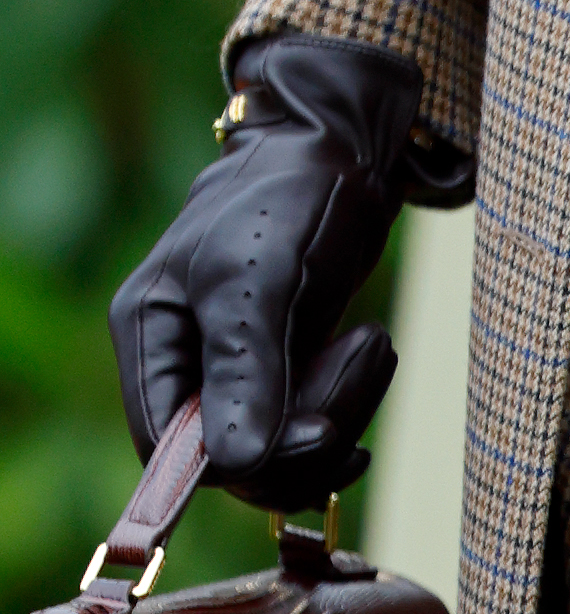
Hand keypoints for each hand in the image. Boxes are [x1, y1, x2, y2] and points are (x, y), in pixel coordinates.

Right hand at [108, 35, 439, 507]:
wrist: (343, 149)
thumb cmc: (288, 193)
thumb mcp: (261, 275)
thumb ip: (245, 366)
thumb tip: (237, 465)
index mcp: (152, 336)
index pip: (166, 449)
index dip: (237, 463)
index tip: (316, 432)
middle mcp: (184, 363)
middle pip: (229, 462)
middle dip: (305, 432)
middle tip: (365, 358)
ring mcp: (233, 369)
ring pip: (277, 450)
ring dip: (338, 413)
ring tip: (374, 343)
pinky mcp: (281, 367)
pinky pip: (306, 424)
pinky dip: (348, 402)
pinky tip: (372, 359)